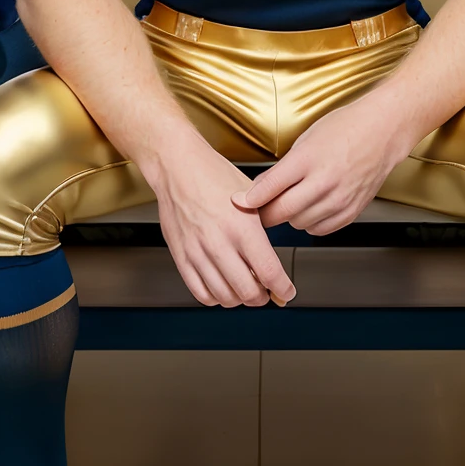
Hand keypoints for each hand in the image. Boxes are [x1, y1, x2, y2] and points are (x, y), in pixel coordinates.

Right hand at [151, 140, 295, 307]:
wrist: (177, 167)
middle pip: (248, 292)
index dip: (283, 289)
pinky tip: (222, 287)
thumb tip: (275, 257)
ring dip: (240, 299)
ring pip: (225, 297)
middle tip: (267, 292)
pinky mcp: (180, 256)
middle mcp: (220, 243)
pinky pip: (200, 292)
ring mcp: (197, 252)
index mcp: (243, 227)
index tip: (287, 292)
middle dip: (263, 297)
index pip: (269, 273)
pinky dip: (215, 298)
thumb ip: (263, 229)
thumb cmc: (214, 176)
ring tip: (245, 289)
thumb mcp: (251, 197)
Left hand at [232, 102, 410, 234]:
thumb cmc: (345, 129)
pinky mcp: (351, 211)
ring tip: (292, 200)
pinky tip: (312, 206)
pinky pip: (320, 229)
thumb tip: (256, 191)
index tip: (238, 203)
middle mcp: (324, 182)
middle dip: (265, 214)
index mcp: (308, 160)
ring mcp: (340, 199)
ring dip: (289, 216)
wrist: (382, 132)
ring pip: (299, 223)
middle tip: (259, 209)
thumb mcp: (305, 141)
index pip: (269, 188)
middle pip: (281, 212)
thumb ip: (280, 170)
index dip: (248, 200)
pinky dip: (310, 222)